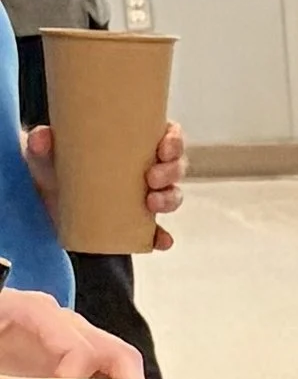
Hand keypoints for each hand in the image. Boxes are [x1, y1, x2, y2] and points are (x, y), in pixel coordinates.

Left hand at [24, 109, 184, 252]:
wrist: (45, 196)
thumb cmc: (54, 165)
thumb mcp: (47, 150)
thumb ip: (42, 142)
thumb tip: (41, 138)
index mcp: (134, 144)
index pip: (167, 137)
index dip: (174, 141)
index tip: (163, 147)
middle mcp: (145, 169)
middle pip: (174, 167)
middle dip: (171, 172)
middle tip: (151, 178)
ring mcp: (142, 197)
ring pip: (171, 195)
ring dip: (169, 199)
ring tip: (152, 203)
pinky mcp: (134, 224)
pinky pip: (156, 232)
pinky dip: (162, 238)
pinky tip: (161, 241)